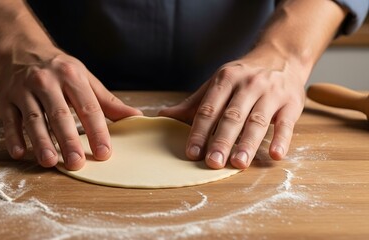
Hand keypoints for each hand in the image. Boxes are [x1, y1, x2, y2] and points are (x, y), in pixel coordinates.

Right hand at [0, 49, 141, 169]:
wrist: (22, 49)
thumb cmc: (59, 69)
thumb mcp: (85, 79)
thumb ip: (107, 101)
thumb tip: (135, 116)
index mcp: (71, 76)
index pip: (88, 107)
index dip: (97, 131)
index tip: (105, 152)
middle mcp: (47, 81)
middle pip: (60, 114)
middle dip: (68, 140)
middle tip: (77, 163)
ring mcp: (23, 90)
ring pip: (33, 118)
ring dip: (41, 141)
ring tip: (49, 162)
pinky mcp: (5, 98)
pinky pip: (9, 120)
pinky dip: (13, 137)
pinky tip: (19, 153)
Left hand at [160, 48, 306, 168]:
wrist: (282, 56)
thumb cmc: (243, 76)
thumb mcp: (217, 82)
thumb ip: (194, 102)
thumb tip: (162, 115)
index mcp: (225, 79)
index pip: (209, 109)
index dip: (199, 132)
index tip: (192, 152)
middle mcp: (248, 85)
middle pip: (232, 116)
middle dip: (221, 140)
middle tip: (212, 162)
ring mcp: (272, 93)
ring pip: (257, 121)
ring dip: (247, 143)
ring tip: (238, 164)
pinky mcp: (292, 103)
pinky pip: (287, 123)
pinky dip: (281, 139)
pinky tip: (275, 155)